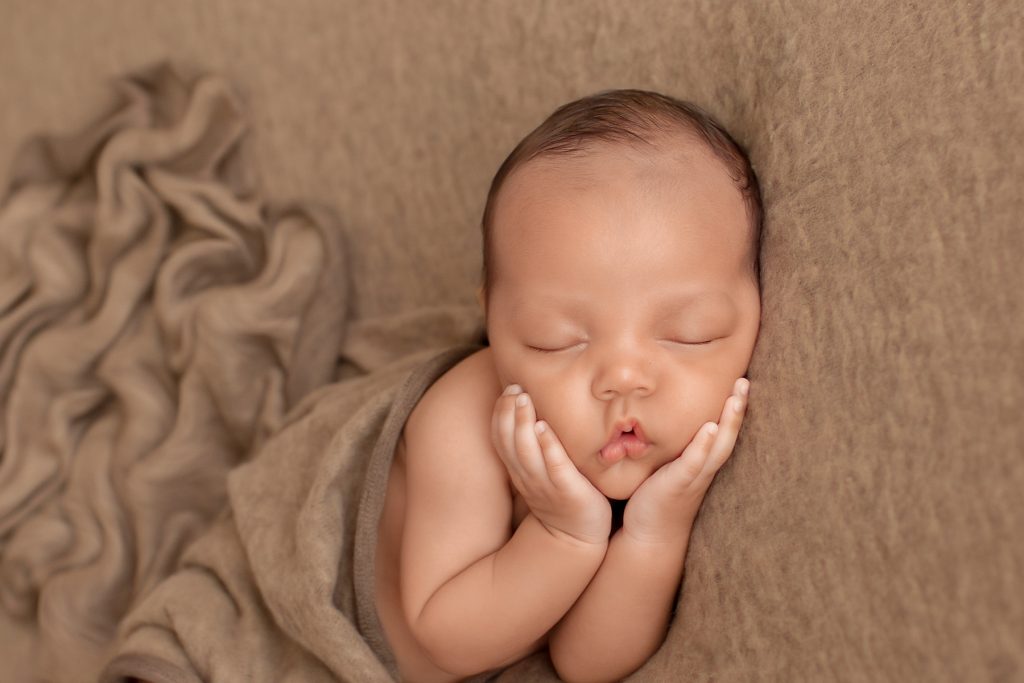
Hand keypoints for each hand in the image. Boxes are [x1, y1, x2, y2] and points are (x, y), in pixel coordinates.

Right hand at [491, 385, 610, 545]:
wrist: (577, 536)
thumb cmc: (562, 495)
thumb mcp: (540, 470)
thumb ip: (533, 444)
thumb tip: (532, 409)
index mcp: (519, 470)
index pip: (500, 439)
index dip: (500, 413)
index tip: (507, 388)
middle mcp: (527, 476)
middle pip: (509, 442)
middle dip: (508, 413)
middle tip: (514, 388)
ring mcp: (546, 485)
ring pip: (526, 453)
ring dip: (522, 424)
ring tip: (524, 399)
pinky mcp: (568, 491)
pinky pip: (555, 468)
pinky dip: (548, 448)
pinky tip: (545, 428)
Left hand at [622, 378, 749, 543]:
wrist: (650, 534)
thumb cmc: (658, 495)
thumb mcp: (668, 465)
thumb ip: (674, 445)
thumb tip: (661, 413)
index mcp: (704, 460)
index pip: (723, 429)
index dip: (734, 407)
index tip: (741, 379)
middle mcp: (706, 467)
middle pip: (729, 433)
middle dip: (739, 408)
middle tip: (746, 380)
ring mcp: (695, 476)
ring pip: (719, 445)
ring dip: (730, 421)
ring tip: (737, 397)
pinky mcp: (679, 484)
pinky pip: (694, 462)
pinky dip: (703, 445)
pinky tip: (710, 428)